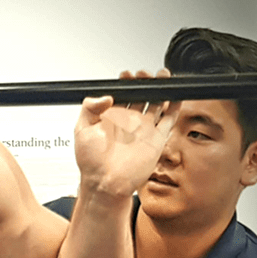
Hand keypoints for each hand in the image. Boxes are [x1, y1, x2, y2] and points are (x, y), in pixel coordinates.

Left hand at [74, 69, 179, 195]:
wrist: (104, 183)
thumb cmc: (91, 162)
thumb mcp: (81, 130)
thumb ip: (89, 108)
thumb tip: (106, 96)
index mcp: (112, 118)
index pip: (123, 94)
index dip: (127, 83)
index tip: (126, 75)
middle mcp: (129, 122)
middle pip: (142, 96)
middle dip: (145, 82)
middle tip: (145, 74)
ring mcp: (144, 130)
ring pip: (157, 104)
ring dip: (161, 89)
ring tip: (163, 76)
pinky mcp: (156, 140)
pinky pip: (168, 120)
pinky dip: (174, 107)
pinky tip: (175, 95)